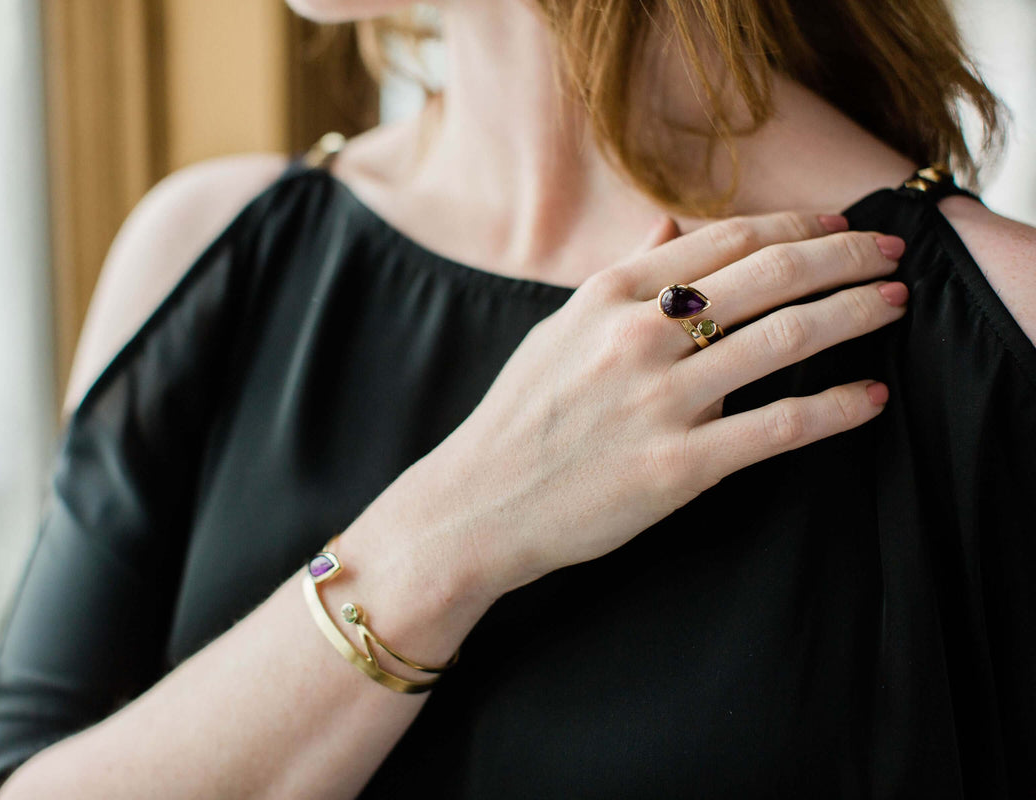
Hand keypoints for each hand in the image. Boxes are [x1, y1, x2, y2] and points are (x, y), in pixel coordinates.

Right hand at [423, 212, 906, 598]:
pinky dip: (833, 410)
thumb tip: (671, 230)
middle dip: (843, 257)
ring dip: (853, 316)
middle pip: (767, 277)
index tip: (839, 227)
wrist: (477, 504)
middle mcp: (637, 337)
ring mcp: (658, 402)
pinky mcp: (677, 467)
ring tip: (895, 305)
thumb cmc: (519, 417)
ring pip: (782, 342)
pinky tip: (869, 399)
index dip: (794, 226)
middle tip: (892, 253)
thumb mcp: (558, 330)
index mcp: (608, 296)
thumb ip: (620, 278)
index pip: (724, 240)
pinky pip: (775, 429)